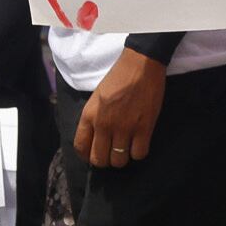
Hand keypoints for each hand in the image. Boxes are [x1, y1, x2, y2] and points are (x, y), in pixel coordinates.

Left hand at [73, 48, 166, 169]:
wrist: (140, 64)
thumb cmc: (118, 77)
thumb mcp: (96, 97)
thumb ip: (93, 118)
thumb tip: (96, 137)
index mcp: (89, 115)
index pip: (81, 147)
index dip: (87, 156)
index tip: (95, 153)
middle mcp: (104, 125)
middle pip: (99, 159)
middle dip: (105, 160)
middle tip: (112, 153)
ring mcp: (124, 127)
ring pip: (119, 161)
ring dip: (122, 158)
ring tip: (126, 149)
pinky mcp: (144, 127)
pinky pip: (139, 154)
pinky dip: (139, 152)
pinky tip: (139, 143)